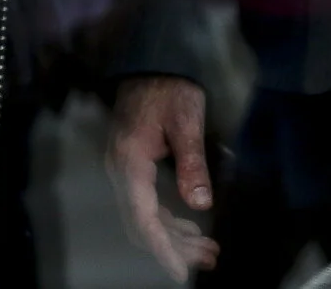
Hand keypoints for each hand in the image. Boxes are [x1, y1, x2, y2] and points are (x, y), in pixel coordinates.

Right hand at [104, 76, 215, 281]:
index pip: (143, 219)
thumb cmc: (170, 88)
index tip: (178, 272)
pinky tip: (191, 226)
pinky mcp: (135, 168)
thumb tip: (201, 204)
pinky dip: (170, 219)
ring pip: (147, 216)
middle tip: (208, 260)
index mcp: (130, 165)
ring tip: (207, 251)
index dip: (162, 248)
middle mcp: (122, 174)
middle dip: (174, 247)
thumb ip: (192, 162)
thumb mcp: (187, 121)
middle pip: (144, 224)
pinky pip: (149, 203)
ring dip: (176, 235)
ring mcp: (126, 172)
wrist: (151, 63)